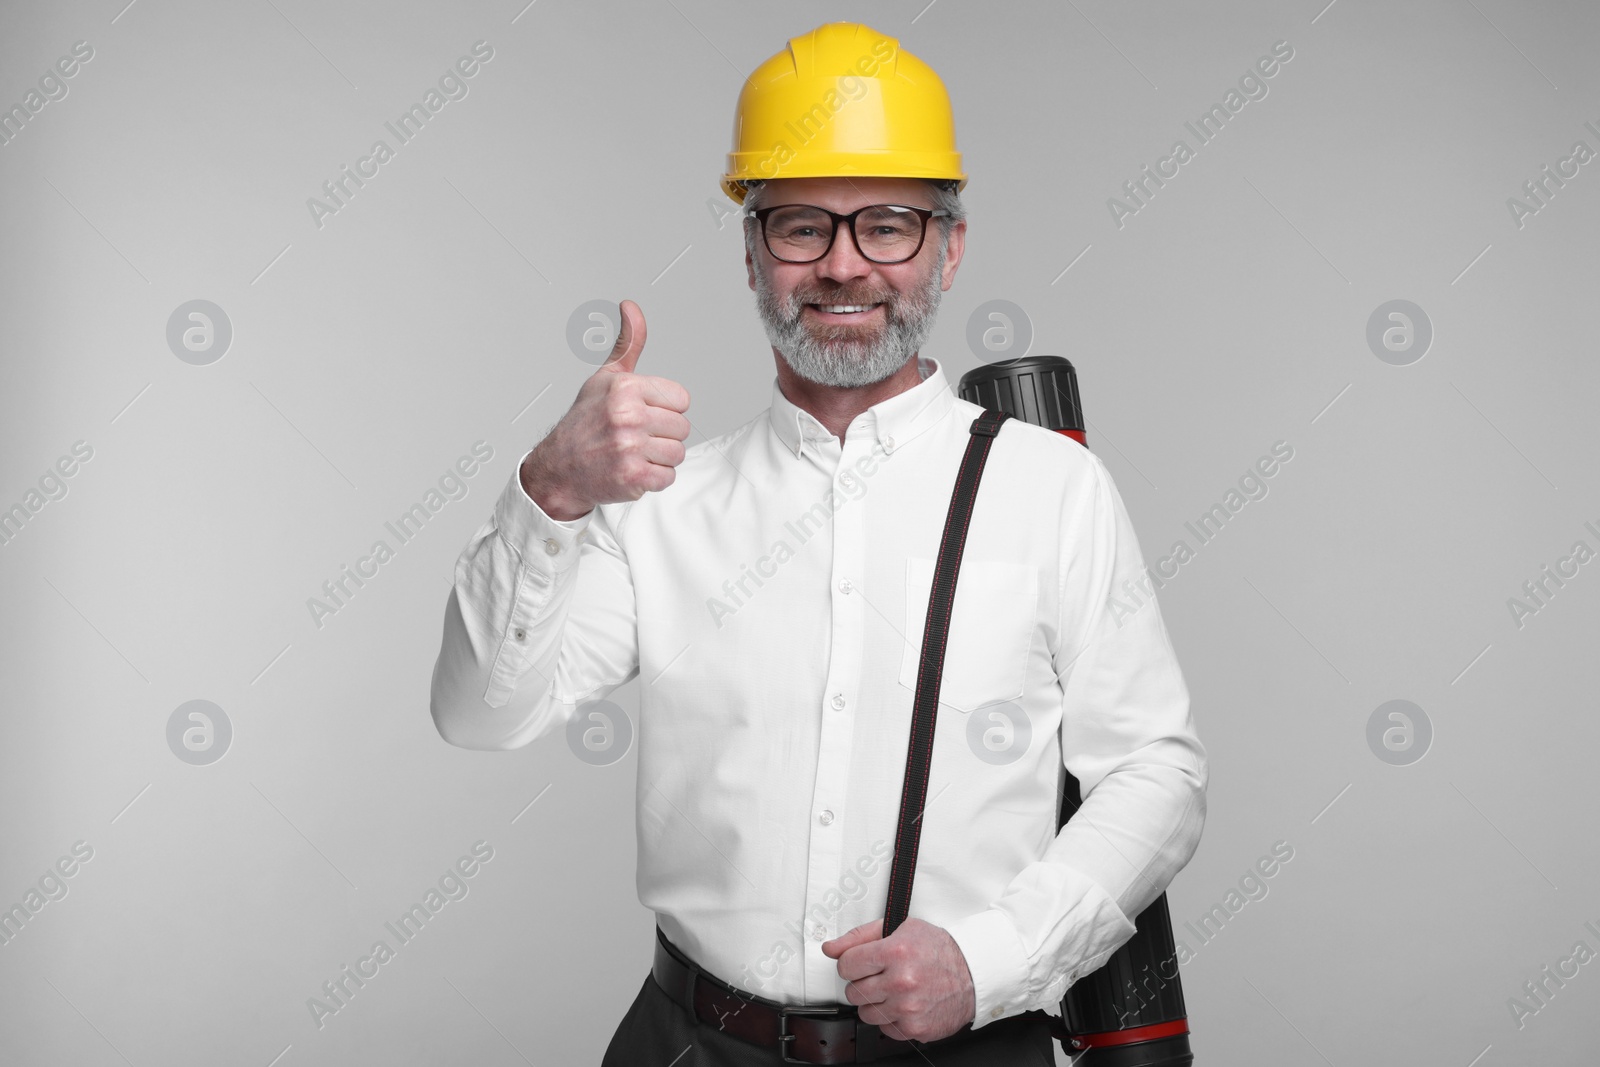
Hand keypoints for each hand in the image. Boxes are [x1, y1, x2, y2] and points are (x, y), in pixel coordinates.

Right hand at [520, 300, 690, 519]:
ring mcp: (629, 448)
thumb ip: (627, 344)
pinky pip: (668, 477)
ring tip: (632, 453)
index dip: (665, 409)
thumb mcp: (605, 378)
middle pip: (683, 428)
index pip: (681, 399)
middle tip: (634, 437)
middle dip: (662, 435)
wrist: (559, 469)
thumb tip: (631, 307)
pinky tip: (631, 469)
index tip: (642, 414)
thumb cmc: (585, 422)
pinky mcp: (633, 477)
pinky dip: (653, 479)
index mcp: (625, 388)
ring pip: (677, 453)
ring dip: (658, 458)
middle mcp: (627, 415)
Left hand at [823, 918, 975, 1042]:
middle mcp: (901, 981)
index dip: (852, 963)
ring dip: (876, 1003)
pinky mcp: (914, 1029)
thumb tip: (830, 948)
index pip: (846, 965)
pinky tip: (905, 1004)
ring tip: (895, 990)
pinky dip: (891, 1019)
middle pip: (853, 991)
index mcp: (895, 951)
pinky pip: (884, 1029)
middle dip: (864, 983)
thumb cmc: (937, 949)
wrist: (973, 973)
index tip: (863, 963)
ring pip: (865, 1013)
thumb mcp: (900, 928)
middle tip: (884, 975)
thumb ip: (859, 936)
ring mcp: (907, 1008)